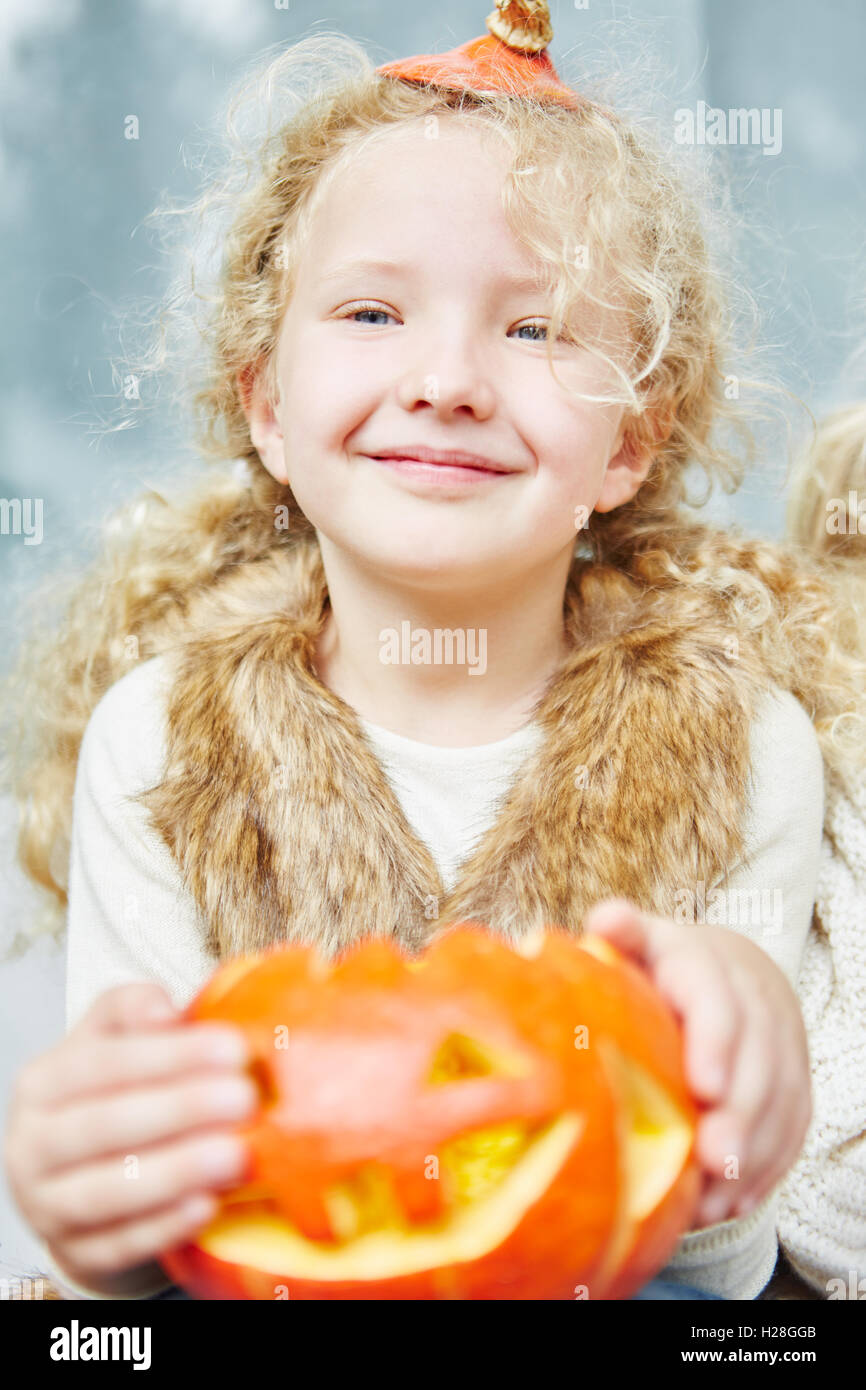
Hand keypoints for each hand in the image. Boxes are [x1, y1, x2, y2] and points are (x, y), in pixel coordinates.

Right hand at [3, 981, 258, 1287]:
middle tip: (245, 1099)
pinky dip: (165, 1226)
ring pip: (108, 1190)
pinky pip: (120, 1243)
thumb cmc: (111, 1096)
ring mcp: (47, 1206)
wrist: (82, 1179)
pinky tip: (208, 1206)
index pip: (103, 1064)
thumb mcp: (112, 1041)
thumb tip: (164, 1010)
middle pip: (105, 1126)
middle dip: (181, 1109)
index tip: (234, 1048)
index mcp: (43, 1084)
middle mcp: (32, 1145)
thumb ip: (134, 1011)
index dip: (170, 1055)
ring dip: (177, 1171)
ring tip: (237, 1154)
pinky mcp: (76, 1253)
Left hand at [581, 898, 811, 1228]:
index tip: (706, 1086)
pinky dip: (766, 1168)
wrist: (721, 968)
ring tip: (716, 1200)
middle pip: (758, 1058)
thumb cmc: (656, 966)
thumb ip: (621, 933)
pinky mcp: (793, 1079)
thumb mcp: (637, 943)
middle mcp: (753, 999)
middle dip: (741, 1113)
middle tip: (715, 1160)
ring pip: (783, 1098)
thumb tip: (607, 919)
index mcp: (704, 963)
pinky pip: (793, 1125)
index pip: (717, 997)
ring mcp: (780, 1040)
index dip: (716, 1040)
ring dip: (754, 1151)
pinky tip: (732, 1202)